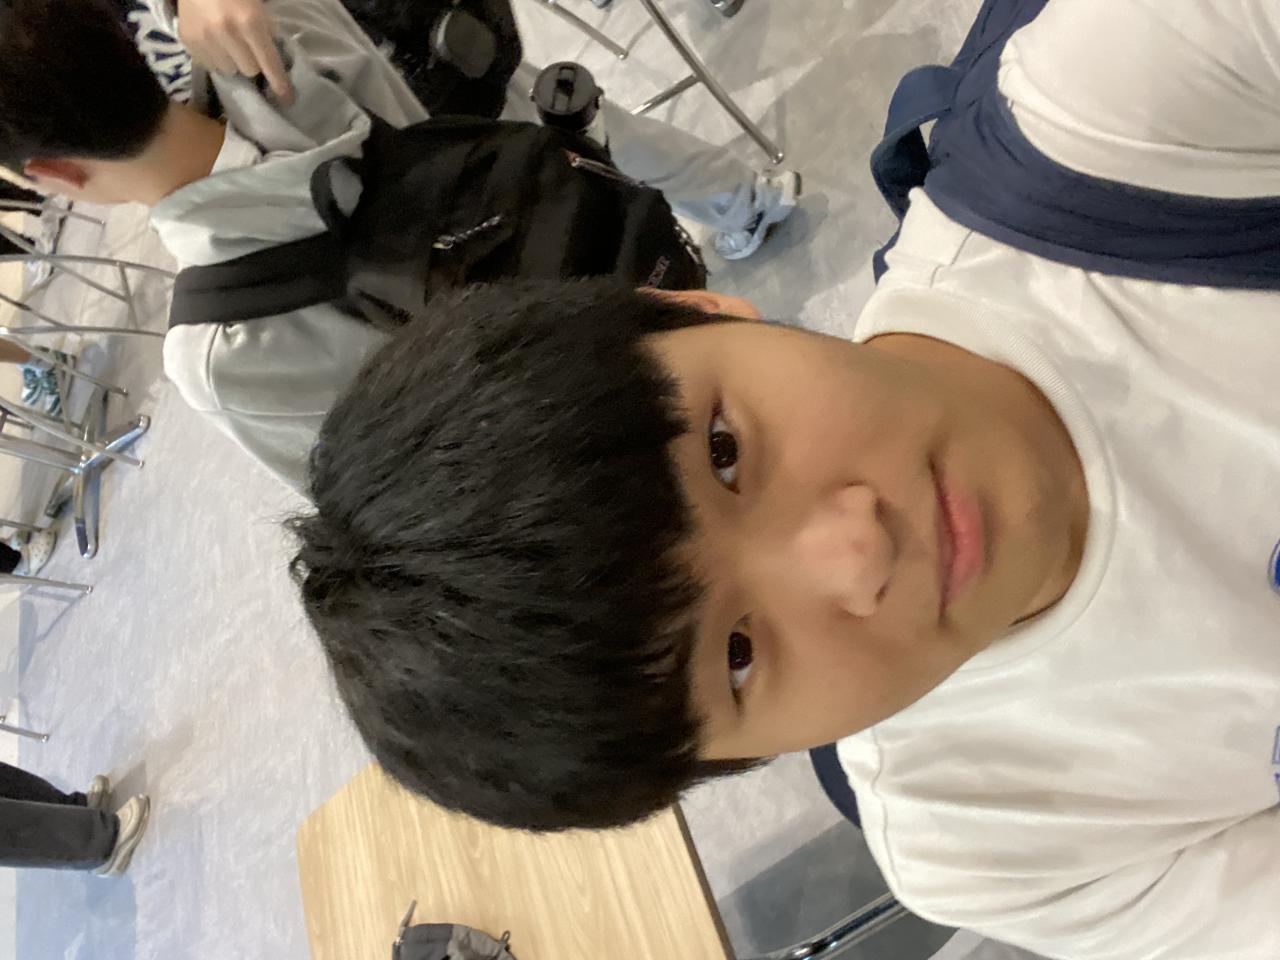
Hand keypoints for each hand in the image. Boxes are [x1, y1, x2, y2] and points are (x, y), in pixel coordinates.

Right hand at [178, 0, 294, 102]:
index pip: (269, 63)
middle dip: (252, 62)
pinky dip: (215, 58)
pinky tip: (213, 42)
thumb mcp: (259, 7)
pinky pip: (209, 65)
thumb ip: (268, 32)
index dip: (280, 83)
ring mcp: (204, 37)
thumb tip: (274, 63)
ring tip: (228, 44)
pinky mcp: (188, 40)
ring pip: (229, 70)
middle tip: (247, 48)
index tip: (287, 99)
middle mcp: (226, 33)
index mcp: (250, 22)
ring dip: (232, 61)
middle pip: (249, 70)